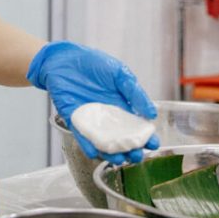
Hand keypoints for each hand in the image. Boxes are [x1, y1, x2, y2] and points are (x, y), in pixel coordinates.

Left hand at [28, 41, 158, 163]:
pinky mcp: (74, 120)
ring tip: (119, 159)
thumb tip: (152, 113)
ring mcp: (92, 121)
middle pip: (122, 140)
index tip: (154, 144)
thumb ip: (134, 92)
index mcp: (122, 107)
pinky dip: (87, 145)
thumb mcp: (119, 74)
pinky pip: (82, 136)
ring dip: (111, 153)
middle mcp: (108, 118)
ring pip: (103, 143)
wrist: (64, 58)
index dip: (146, 137)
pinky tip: (94, 152)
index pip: (137, 127)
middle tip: (136, 155)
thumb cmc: (93, 63)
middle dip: (130, 150)